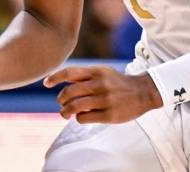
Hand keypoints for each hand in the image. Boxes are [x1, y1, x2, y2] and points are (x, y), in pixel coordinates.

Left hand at [44, 66, 162, 123]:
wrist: (142, 92)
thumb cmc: (117, 83)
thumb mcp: (102, 72)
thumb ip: (84, 76)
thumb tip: (60, 81)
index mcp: (97, 71)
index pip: (70, 72)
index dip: (55, 78)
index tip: (46, 84)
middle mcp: (100, 84)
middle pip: (68, 92)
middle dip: (60, 100)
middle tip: (61, 104)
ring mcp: (105, 100)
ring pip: (74, 107)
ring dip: (65, 112)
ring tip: (65, 114)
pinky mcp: (109, 115)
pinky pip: (84, 118)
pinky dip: (78, 118)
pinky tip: (82, 116)